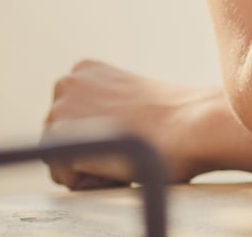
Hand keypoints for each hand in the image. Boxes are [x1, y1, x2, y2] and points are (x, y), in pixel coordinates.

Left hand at [42, 59, 211, 188]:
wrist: (192, 125)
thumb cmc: (177, 119)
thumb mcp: (132, 99)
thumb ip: (105, 108)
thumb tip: (96, 126)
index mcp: (85, 70)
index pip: (71, 121)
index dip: (101, 137)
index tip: (132, 131)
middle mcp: (67, 83)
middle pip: (60, 139)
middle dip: (90, 152)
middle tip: (129, 144)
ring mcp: (59, 107)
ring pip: (59, 158)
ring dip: (89, 167)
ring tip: (123, 154)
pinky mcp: (60, 135)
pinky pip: (63, 175)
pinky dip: (87, 181)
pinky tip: (115, 167)